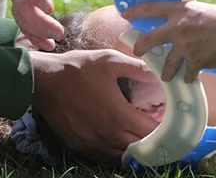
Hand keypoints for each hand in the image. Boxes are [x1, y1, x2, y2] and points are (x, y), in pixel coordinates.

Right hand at [30, 49, 156, 162]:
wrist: (45, 80)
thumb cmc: (78, 68)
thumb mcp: (110, 60)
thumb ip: (137, 67)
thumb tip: (158, 72)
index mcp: (118, 115)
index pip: (151, 132)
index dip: (164, 129)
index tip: (171, 121)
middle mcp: (107, 135)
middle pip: (139, 147)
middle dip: (153, 139)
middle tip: (160, 128)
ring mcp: (93, 144)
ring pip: (123, 156)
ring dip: (135, 147)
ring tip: (142, 133)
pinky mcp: (81, 147)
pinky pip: (106, 156)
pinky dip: (117, 150)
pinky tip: (120, 137)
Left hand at [123, 0, 215, 82]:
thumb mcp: (201, 10)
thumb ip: (187, 17)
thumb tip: (179, 25)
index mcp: (180, 9)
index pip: (150, 7)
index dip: (135, 11)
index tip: (125, 14)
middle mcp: (177, 27)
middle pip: (148, 39)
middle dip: (140, 47)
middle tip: (138, 50)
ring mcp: (185, 46)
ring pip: (166, 64)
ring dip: (167, 72)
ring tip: (167, 76)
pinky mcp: (195, 62)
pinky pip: (186, 74)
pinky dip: (189, 77)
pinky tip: (190, 78)